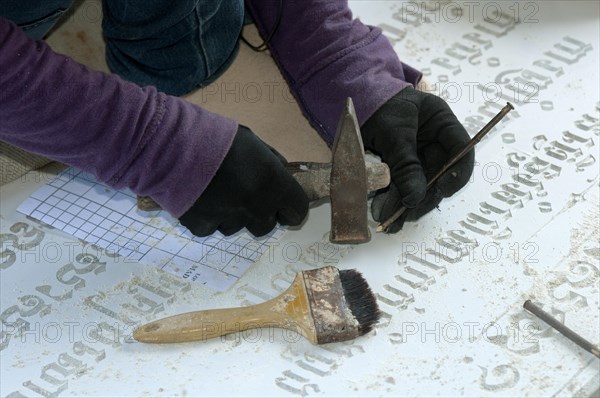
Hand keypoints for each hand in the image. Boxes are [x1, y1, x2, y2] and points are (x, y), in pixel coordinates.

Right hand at [179, 126, 308, 236]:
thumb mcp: (253, 141)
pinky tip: (200, 199)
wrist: (170, 143)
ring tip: (218, 193)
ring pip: (238, 228)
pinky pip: (213, 228)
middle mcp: (255, 206)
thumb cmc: (216, 136)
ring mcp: (228, 219)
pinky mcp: (202, 226)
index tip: (284, 206)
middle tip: (246, 195)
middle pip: (267, 225)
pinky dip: (209, 218)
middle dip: (261, 213)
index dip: (292, 208)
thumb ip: (272, 162)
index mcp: (273, 183)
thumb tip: (283, 175)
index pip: (298, 210)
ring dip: (234, 216)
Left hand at [361, 86, 474, 232]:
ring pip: (419, 186)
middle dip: (423, 197)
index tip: (442, 191)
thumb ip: (405, 163)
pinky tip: (384, 214)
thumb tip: (415, 198)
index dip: (457, 173)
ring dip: (405, 205)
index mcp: (441, 122)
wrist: (352, 101)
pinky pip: (401, 187)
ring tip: (387, 220)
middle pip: (439, 175)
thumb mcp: (393, 131)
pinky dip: (393, 201)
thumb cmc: (377, 105)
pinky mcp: (399, 167)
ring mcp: (417, 155)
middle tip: (406, 213)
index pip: (461, 150)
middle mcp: (433, 141)